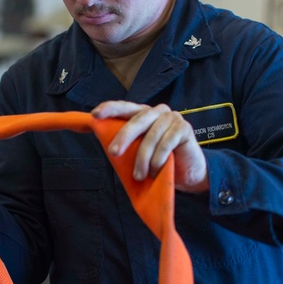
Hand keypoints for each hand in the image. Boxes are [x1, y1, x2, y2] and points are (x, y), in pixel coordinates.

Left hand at [92, 101, 208, 192]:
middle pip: (137, 120)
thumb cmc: (160, 163)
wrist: (187, 174)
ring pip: (151, 136)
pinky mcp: (184, 129)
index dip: (110, 109)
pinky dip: (159, 160)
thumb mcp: (139, 152)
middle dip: (124, 137)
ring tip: (139, 176)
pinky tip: (156, 171)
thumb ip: (127, 146)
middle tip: (114, 152)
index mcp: (144, 115)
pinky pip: (166, 144)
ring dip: (143, 158)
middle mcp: (157, 112)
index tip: (95, 115)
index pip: (125, 107)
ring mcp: (172, 118)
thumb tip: (107, 146)